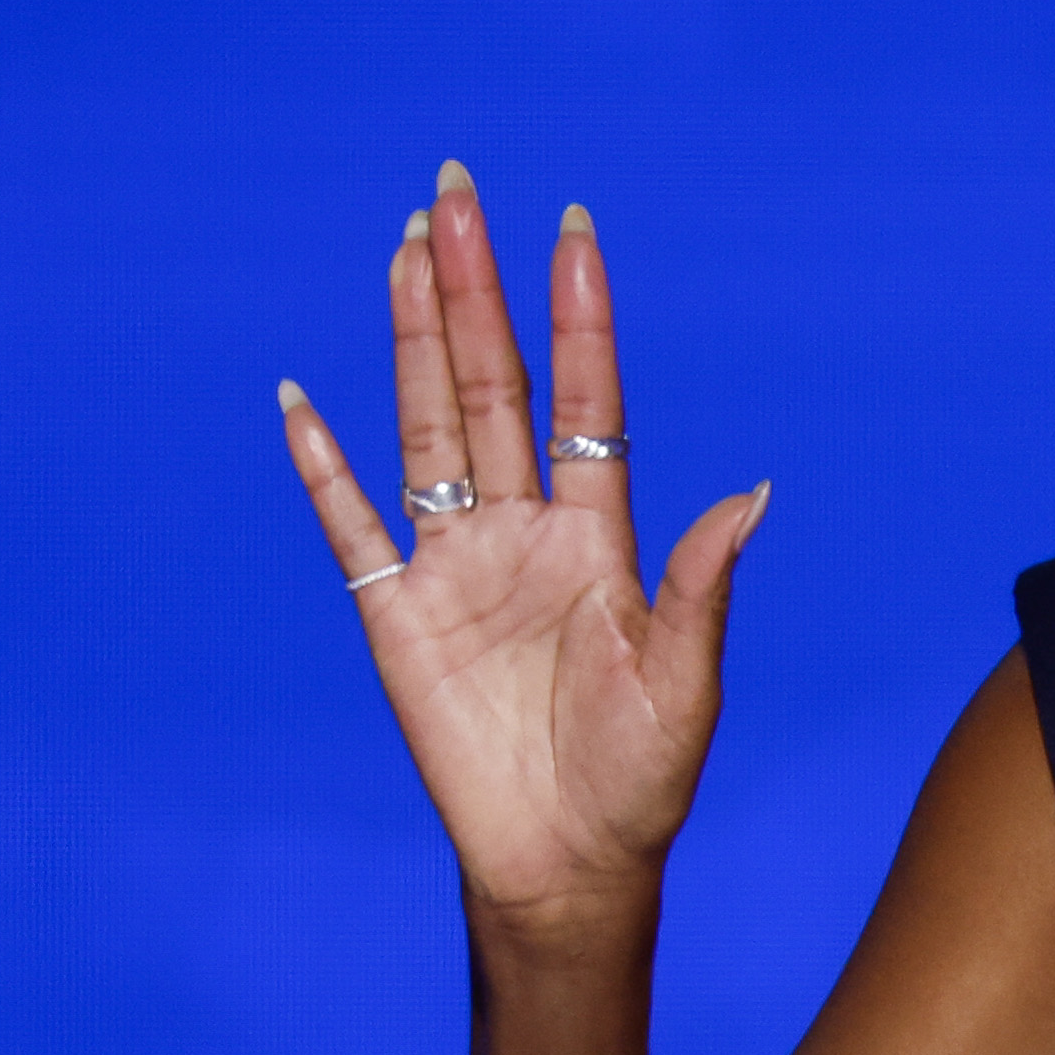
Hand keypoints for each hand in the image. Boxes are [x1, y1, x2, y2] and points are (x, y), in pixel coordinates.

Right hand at [280, 166, 766, 944]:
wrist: (566, 864)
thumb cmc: (642, 780)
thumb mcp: (686, 682)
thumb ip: (701, 585)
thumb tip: (754, 496)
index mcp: (599, 537)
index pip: (584, 400)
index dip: (577, 316)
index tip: (572, 226)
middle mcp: (524, 531)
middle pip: (493, 386)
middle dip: (477, 288)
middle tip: (454, 190)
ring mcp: (455, 566)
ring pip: (428, 426)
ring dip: (414, 338)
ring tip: (403, 249)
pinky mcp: (395, 615)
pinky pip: (351, 524)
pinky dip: (323, 465)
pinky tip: (300, 398)